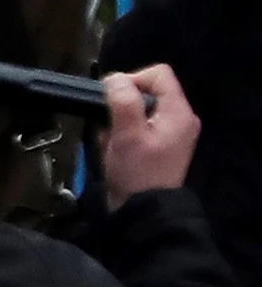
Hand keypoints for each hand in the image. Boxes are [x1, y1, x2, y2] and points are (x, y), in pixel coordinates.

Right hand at [102, 63, 197, 200]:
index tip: (110, 99)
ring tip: (109, 141)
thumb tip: (114, 79)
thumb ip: (122, 102)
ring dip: (119, 121)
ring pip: (141, 110)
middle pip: (148, 91)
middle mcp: (180, 118)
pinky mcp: (161, 145)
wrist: (144, 211)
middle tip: (107, 125)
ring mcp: (171, 133)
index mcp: (178, 112)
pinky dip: (124, 132)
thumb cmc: (137, 172)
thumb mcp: (127, 135)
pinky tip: (114, 148)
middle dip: (121, 105)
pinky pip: (140, 126)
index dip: (132, 80)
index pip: (158, 75)